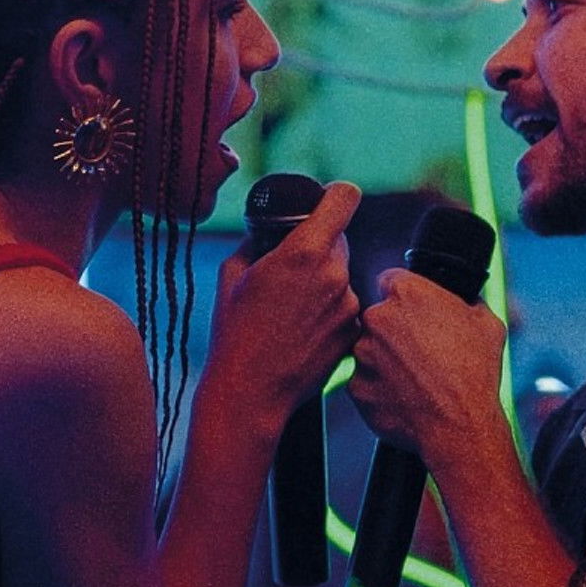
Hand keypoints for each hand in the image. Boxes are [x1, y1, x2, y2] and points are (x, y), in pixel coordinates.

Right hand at [207, 182, 361, 417]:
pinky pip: (345, 306)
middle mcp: (335, 274)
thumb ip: (257, 241)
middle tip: (289, 273)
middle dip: (318, 248)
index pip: (344, 198)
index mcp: (305, 251)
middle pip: (340, 239)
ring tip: (290, 311)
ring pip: (341, 275)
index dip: (336, 195)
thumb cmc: (235, 333)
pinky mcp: (353, 332)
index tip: (328, 201)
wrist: (250, 392)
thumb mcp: (232, 274)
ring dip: (323, 282)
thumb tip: (267, 230)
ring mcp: (349, 305)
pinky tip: (301, 331)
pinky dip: (328, 311)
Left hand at [349, 268, 508, 463]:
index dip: (404, 298)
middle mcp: (377, 318)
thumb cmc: (476, 373)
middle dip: (394, 332)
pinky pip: (365, 383)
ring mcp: (363, 354)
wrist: (459, 425)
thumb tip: (465, 300)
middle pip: (378, 317)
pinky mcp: (356, 387)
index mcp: (407, 293)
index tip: (414, 314)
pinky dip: (381, 390)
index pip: (391, 281)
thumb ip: (467, 302)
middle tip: (420, 353)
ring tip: (416, 380)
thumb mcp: (486, 324)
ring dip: (386, 361)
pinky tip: (406, 398)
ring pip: (369, 351)